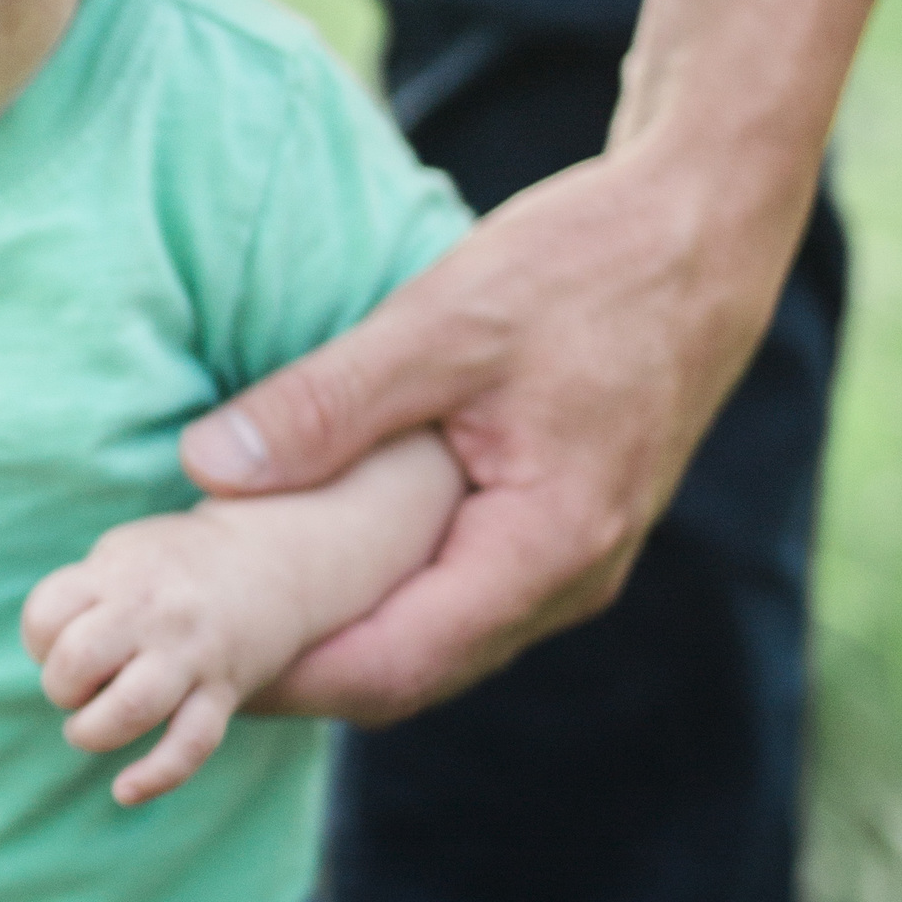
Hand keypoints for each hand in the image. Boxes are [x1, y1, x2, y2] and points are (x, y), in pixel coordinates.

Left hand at [24, 503, 309, 806]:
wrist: (272, 561)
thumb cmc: (176, 562)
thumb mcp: (124, 552)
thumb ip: (83, 592)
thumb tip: (47, 651)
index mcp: (121, 575)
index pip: (46, 616)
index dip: (38, 640)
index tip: (56, 642)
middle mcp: (156, 614)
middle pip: (78, 662)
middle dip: (60, 688)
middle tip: (76, 686)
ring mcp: (192, 655)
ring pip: (131, 709)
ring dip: (94, 731)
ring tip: (90, 728)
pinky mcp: (223, 692)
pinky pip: (190, 744)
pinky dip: (156, 776)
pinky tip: (125, 792)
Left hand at [179, 142, 808, 721]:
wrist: (707, 224)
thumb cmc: (591, 263)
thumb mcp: (441, 323)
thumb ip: (326, 404)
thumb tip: (205, 465)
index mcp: (544, 550)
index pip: (390, 668)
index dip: (285, 676)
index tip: (193, 658)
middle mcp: (570, 581)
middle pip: (410, 674)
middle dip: (302, 668)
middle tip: (194, 644)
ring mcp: (576, 562)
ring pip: (437, 640)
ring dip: (344, 634)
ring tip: (238, 606)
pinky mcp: (567, 529)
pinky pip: (463, 597)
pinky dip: (388, 593)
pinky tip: (318, 557)